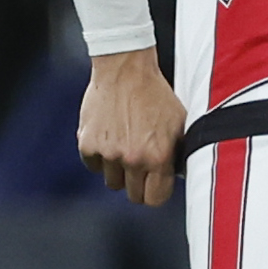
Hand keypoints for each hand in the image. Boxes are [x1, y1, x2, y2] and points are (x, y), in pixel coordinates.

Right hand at [77, 45, 185, 206]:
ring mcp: (109, 153)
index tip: (153, 185)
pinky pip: (93, 165)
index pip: (155, 199)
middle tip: (138, 166)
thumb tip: (176, 174)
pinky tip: (108, 137)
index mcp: (158, 156)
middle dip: (137, 184)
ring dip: (117, 170)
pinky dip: (99, 156)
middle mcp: (133, 159)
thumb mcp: (179, 123)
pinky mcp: (88, 144)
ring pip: (112, 181)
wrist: (125, 69)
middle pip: (132, 195)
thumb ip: (178, 151)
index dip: (155, 193)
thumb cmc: (155, 93)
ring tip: (123, 147)